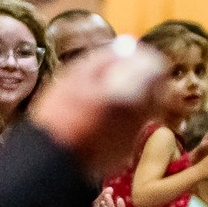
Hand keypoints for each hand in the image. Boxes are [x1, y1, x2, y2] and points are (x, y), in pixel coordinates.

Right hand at [25, 35, 173, 178]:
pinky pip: (131, 126)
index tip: (127, 57)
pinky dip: (120, 119)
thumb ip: (106, 58)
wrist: (51, 160)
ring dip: (129, 99)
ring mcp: (135, 133)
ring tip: (99, 99)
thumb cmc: (59, 114)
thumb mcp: (76, 75)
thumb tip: (127, 46)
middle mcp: (141, 113)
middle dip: (138, 79)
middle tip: (112, 77)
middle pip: (154, 88)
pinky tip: (96, 120)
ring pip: (144, 108)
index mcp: (131, 91)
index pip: (156, 67)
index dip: (143, 58)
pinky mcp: (126, 150)